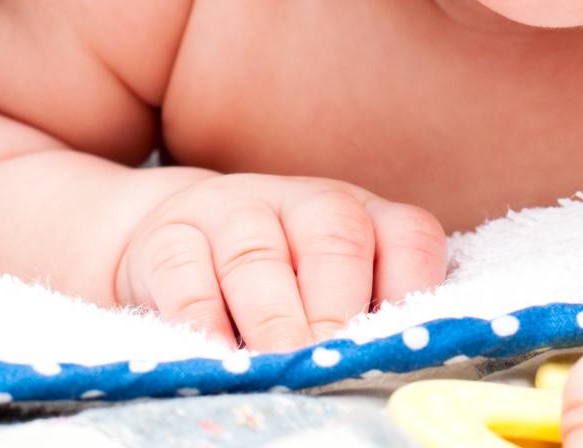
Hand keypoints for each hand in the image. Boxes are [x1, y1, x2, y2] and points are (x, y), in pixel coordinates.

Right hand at [113, 173, 448, 350]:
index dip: (412, 289)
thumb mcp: (334, 295)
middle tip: (329, 363)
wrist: (182, 249)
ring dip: (271, 316)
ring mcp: (235, 210)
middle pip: (336, 236)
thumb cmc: (281, 290)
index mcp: (364, 217)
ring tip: (277, 368)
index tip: (398, 348)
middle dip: (336, 306)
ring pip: (257, 253)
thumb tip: (392, 380)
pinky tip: (214, 356)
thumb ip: (365, 321)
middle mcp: (306, 202)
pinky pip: (184, 269)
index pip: (409, 236)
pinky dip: (199, 316)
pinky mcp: (170, 235)